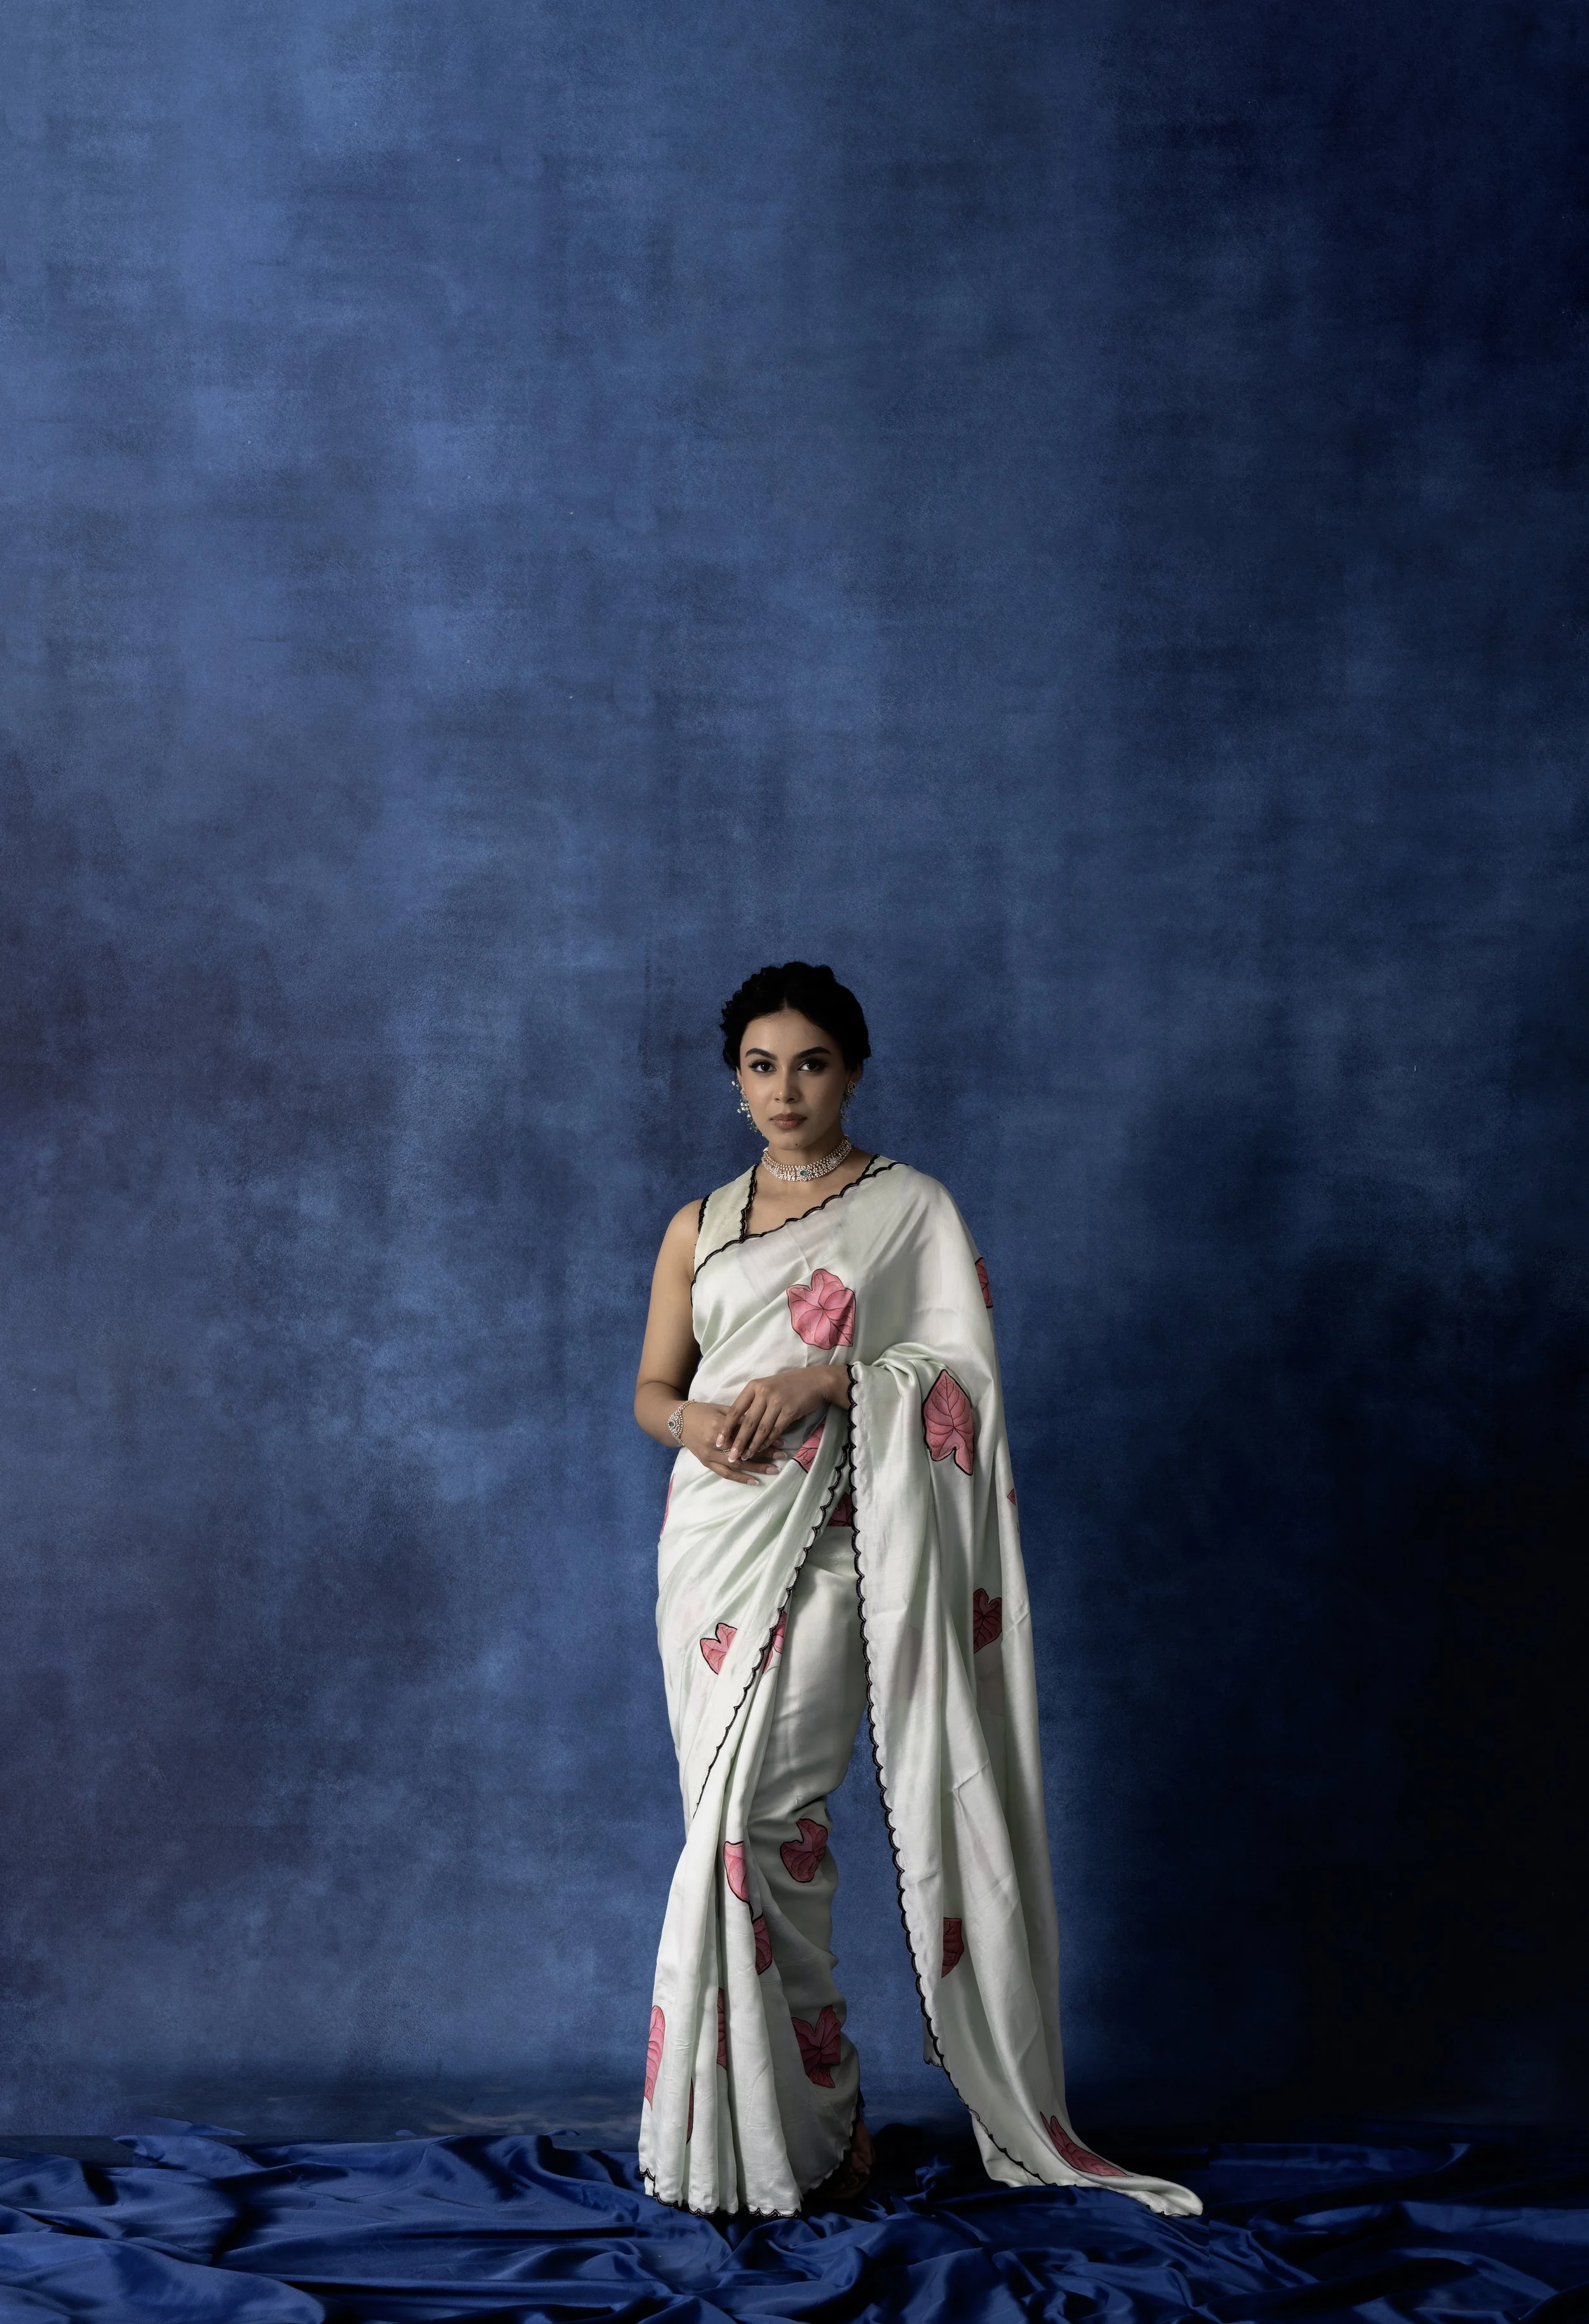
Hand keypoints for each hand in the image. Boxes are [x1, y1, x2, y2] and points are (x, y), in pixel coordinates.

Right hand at [680, 1402, 777, 1483]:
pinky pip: (725, 1474)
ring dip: (757, 1468)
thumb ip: (740, 1417)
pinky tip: (755, 1481)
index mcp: (719, 1426)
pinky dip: (740, 1478)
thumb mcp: (722, 1409)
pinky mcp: (707, 1463)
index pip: (746, 1434)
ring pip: (737, 1464)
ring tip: (775, 1469)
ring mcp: (710, 1455)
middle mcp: (715, 1443)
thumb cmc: (703, 1411)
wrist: (678, 1422)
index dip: (764, 1438)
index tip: (781, 1440)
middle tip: (783, 1456)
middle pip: (744, 1451)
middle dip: (765, 1454)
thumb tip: (763, 1422)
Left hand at [720, 1367, 840, 1465]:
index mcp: (754, 1386)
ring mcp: (777, 1402)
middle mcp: (764, 1393)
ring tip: (745, 1456)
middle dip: (738, 1442)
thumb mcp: (766, 1387)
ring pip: (761, 1429)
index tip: (718, 1441)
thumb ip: (753, 1402)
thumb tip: (737, 1424)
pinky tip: (762, 1449)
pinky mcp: (790, 1411)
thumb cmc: (787, 1385)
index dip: (726, 1427)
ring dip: (753, 1446)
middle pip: (747, 1422)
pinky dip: (768, 1442)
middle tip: (730, 1456)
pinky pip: (775, 1431)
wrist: (814, 1381)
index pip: (735, 1410)